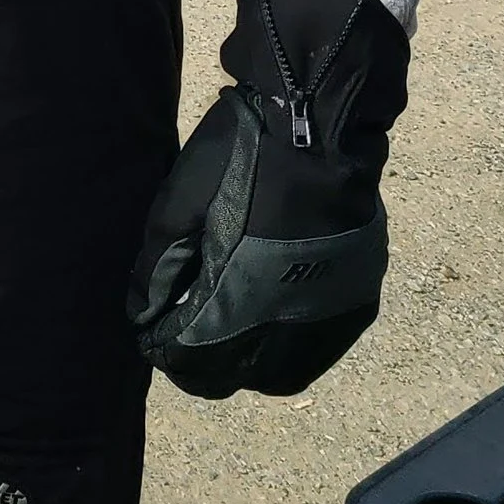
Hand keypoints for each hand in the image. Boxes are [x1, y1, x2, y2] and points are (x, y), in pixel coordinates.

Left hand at [128, 0, 407, 399]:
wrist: (318, 124)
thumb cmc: (238, 157)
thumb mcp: (179, 204)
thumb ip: (159, 266)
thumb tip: (144, 315)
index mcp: (240, 301)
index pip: (198, 364)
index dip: (172, 358)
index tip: (156, 341)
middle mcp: (290, 324)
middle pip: (243, 379)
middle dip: (211, 369)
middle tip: (191, 342)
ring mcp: (331, 315)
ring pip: (288, 373)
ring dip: (255, 365)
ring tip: (232, 336)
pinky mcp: (359, 299)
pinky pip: (321, 346)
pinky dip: (294, 346)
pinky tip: (277, 317)